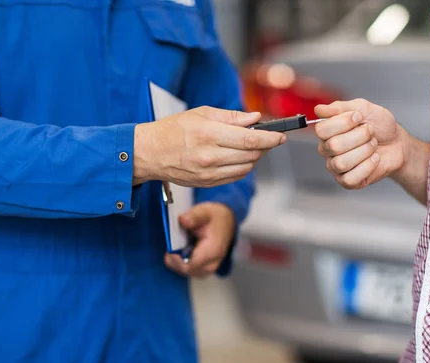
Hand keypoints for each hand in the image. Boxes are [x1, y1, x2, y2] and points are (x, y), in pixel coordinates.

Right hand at [133, 106, 286, 186]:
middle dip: (265, 146)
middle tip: (268, 138)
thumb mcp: (200, 113)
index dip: (270, 138)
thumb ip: (231, 117)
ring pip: (246, 167)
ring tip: (251, 146)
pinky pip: (235, 176)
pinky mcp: (207, 183)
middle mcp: (209, 156)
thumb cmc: (172, 130)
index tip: (280, 135)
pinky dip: (243, 167)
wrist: (149, 153)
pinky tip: (240, 157)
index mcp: (208, 134)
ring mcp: (208, 173)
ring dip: (255, 157)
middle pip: (251, 155)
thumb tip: (255, 119)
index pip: (249, 140)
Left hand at [164, 202, 234, 277]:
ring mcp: (207, 269)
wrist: (226, 223)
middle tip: (174, 241)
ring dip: (177, 258)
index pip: (189, 265)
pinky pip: (186, 270)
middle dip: (174, 257)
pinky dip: (180, 260)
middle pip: (184, 269)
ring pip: (183, 270)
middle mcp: (211, 264)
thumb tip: (183, 220)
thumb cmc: (215, 218)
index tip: (170, 246)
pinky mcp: (203, 270)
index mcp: (212, 251)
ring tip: (181, 243)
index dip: (175, 258)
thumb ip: (194, 216)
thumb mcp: (205, 211)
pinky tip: (183, 249)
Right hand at [314, 99, 406, 188]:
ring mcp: (336, 167)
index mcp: (327, 132)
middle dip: (359, 136)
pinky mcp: (347, 181)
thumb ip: (340, 108)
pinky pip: (350, 178)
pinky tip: (374, 159)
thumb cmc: (380, 126)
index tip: (359, 117)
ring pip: (341, 163)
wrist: (397, 143)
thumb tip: (318, 109)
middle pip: (333, 146)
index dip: (342, 122)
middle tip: (370, 132)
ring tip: (373, 145)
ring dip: (364, 151)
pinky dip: (367, 166)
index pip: (321, 130)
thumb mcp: (363, 108)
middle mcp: (327, 150)